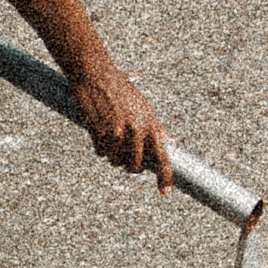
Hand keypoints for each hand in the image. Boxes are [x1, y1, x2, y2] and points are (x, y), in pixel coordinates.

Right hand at [71, 60, 169, 188]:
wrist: (95, 75)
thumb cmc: (121, 90)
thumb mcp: (144, 107)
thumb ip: (157, 128)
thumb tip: (171, 142)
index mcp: (151, 124)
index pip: (162, 158)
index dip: (165, 178)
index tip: (165, 192)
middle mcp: (137, 131)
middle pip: (136, 166)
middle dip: (130, 167)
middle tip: (126, 160)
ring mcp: (118, 133)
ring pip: (116, 161)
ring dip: (113, 156)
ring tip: (110, 138)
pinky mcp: (100, 133)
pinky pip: (101, 152)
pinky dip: (100, 147)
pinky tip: (99, 131)